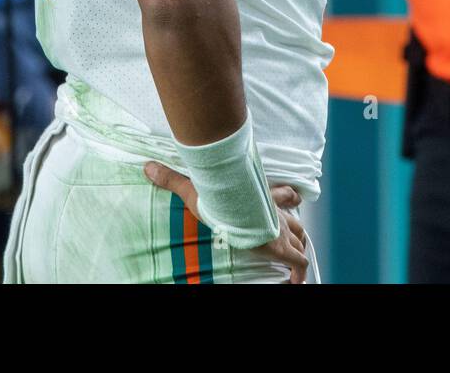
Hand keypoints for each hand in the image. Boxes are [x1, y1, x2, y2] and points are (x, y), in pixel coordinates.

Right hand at [144, 162, 309, 282]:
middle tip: (295, 238)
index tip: (292, 196)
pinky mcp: (281, 247)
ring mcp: (280, 230)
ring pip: (300, 238)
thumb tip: (149, 167)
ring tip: (296, 260)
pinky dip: (299, 273)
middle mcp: (274, 212)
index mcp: (260, 196)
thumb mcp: (194, 187)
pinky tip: (296, 282)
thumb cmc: (218, 195)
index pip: (281, 193)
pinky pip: (297, 263)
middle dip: (296, 228)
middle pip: (295, 219)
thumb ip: (172, 179)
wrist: (233, 205)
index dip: (287, 196)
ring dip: (299, 249)